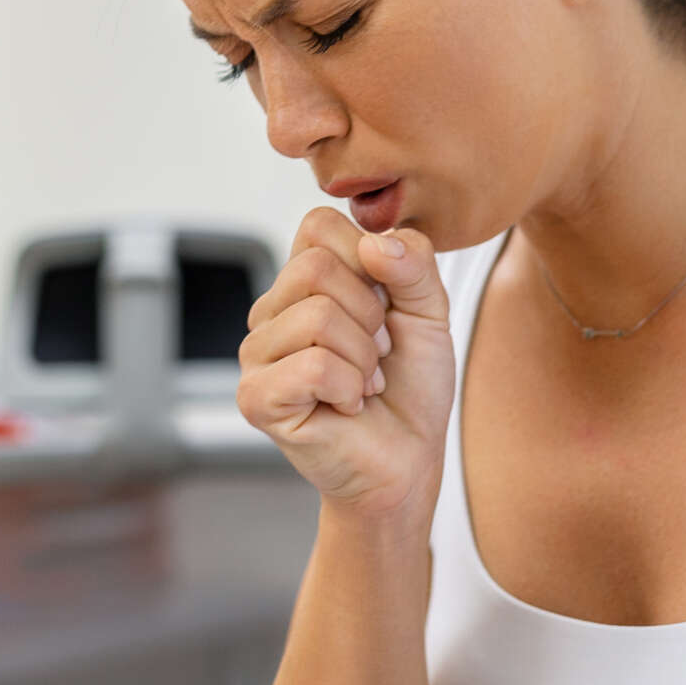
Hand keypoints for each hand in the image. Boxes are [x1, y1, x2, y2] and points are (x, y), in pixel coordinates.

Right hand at [238, 207, 455, 526]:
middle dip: (369, 315)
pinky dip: (349, 388)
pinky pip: (312, 366)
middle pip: (315, 268)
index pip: (317, 225)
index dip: (366, 259)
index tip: (384, 306)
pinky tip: (347, 406)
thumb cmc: (411, 386)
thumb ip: (414, 264)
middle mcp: (270, 311)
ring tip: (364, 383)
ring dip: (363, 358)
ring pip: (317, 317)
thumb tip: (374, 243)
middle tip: (377, 354)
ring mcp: (256, 355)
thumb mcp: (429, 310)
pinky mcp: (256, 398)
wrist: (407, 459)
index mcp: (302, 282)